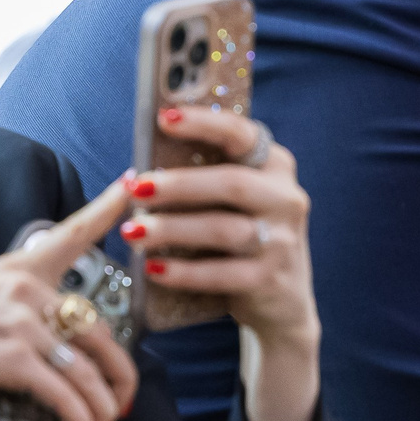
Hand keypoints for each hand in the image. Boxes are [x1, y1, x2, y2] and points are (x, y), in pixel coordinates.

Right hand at [0, 175, 142, 420]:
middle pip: (98, 331)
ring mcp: (19, 322)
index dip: (107, 208)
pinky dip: (81, 419)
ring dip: (102, 407)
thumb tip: (64, 341)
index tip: (134, 184)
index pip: (71, 233)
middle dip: (119, 375)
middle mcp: (24, 288)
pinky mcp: (10, 358)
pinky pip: (64, 393)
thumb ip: (21, 306)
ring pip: (87, 369)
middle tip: (122, 402)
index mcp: (17, 268)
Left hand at [121, 106, 317, 353]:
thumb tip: (144, 166)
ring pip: (223, 229)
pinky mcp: (270, 279)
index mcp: (275, 167)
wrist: (283, 301)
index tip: (163, 119)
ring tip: (133, 232)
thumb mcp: (240, 202)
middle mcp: (286, 199)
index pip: (242, 135)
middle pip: (231, 184)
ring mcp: (282, 241)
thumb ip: (209, 177)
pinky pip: (220, 273)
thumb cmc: (245, 238)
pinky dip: (182, 272)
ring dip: (172, 229)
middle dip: (179, 185)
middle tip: (136, 189)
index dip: (203, 124)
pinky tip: (153, 268)